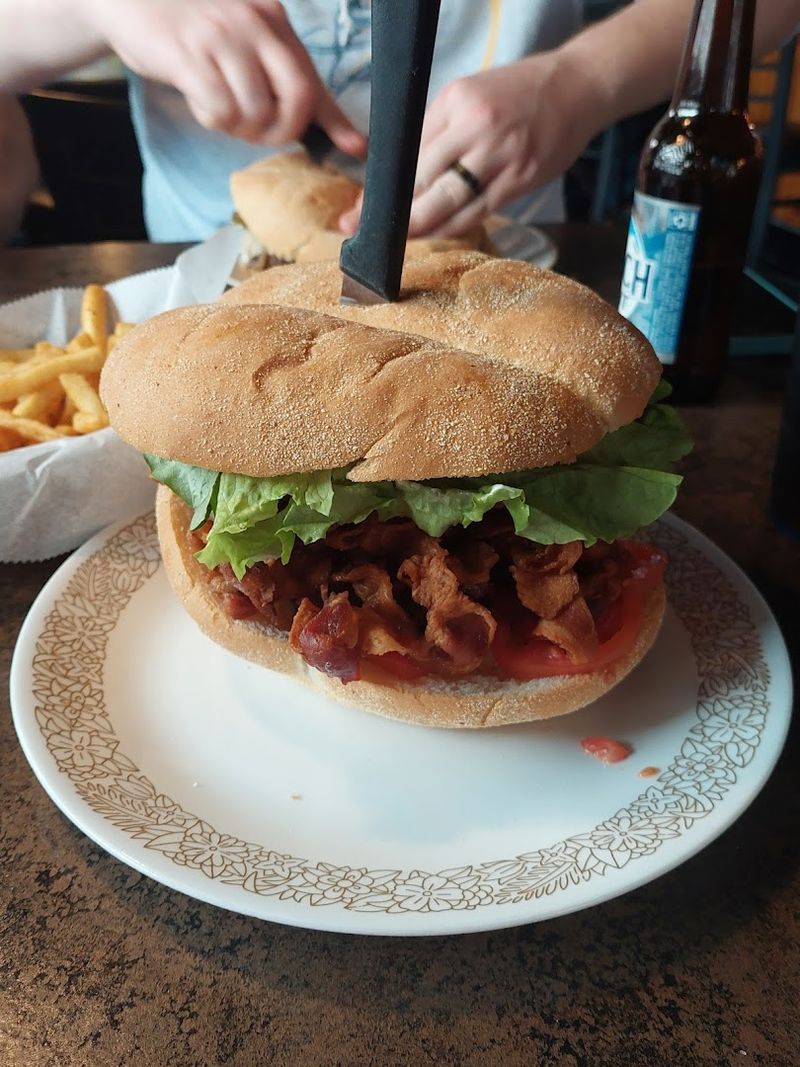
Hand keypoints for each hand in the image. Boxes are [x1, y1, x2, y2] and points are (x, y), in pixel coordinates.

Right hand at [82, 0, 365, 153]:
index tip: (357, 147)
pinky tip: (200, 102)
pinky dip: (212, 119)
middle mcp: (252, 23)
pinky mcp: (187, 56)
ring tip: (221, 110)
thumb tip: (344, 133)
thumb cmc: (193, 28)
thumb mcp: (246, 39)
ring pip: (254, 111)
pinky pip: (218, 110)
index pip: (313, 78)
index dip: (336, 120)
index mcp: (273, 19)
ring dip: (240, 127)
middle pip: (295, 97)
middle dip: (282, 130)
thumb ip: (286, 76)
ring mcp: (219, 38)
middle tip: (260, 132)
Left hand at [341, 52, 601, 237]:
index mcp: (455, 101)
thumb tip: (401, 175)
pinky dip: (452, 227)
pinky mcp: (520, 177)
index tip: (360, 209)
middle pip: (421, 179)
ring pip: (447, 201)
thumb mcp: (471, 95)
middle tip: (367, 231)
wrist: (577, 87)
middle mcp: (475, 126)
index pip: (407, 152)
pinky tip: (436, 234)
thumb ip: (439, 130)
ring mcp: (499, 153)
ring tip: (401, 238)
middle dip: (391, 212)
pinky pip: (477, 211)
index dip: (381, 187)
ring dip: (420, 226)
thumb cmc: (519, 94)